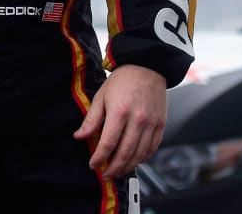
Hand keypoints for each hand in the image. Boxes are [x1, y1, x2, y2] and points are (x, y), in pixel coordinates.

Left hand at [74, 64, 167, 179]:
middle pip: (126, 153)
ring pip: (140, 154)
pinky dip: (143, 158)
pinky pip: (152, 148)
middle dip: (113, 167)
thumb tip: (79, 136)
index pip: (108, 142)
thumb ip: (92, 119)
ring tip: (117, 171)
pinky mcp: (161, 125)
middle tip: (105, 174)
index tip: (93, 164)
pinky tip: (134, 161)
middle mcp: (138, 120)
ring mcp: (152, 124)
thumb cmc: (122, 80)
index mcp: (120, 112)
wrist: (147, 67)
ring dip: (128, 167)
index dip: (100, 157)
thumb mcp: (101, 96)